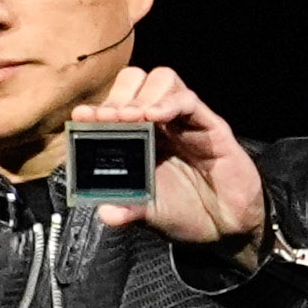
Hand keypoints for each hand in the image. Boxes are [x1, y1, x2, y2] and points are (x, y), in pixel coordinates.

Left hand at [71, 66, 266, 270]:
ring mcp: (185, 121)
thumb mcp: (150, 213)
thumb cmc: (187, 212)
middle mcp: (162, 123)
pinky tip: (154, 117)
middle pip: (136, 83)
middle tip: (106, 117)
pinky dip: (169, 103)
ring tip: (129, 117)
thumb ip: (128, 209)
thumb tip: (105, 213)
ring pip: (163, 80)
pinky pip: (188, 100)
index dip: (98, 108)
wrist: (226, 227)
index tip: (81, 117)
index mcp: (141, 137)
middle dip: (118, 95)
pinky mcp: (210, 125)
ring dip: (142, 95)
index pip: (116, 107)